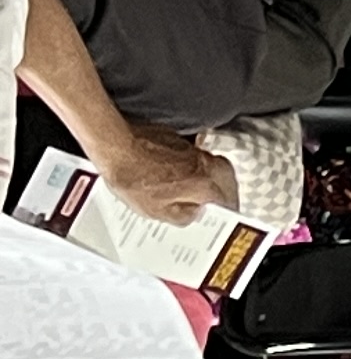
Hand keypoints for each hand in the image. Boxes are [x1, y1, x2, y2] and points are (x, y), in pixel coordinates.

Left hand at [103, 124, 234, 220]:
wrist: (114, 146)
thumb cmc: (132, 177)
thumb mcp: (156, 212)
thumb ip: (184, 216)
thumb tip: (195, 213)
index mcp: (206, 186)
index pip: (229, 204)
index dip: (225, 214)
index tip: (221, 219)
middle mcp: (207, 165)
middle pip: (227, 182)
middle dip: (223, 193)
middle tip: (214, 205)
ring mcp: (194, 150)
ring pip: (212, 167)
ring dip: (209, 179)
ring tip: (195, 191)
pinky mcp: (179, 139)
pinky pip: (193, 158)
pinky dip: (190, 167)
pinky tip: (175, 174)